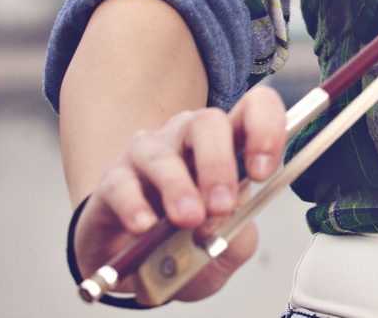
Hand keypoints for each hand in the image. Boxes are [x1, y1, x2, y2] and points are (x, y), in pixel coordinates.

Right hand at [71, 83, 286, 302]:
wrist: (138, 271)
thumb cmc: (189, 244)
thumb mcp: (228, 247)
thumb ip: (237, 237)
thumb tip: (224, 226)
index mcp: (229, 143)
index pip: (254, 107)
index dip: (265, 129)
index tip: (263, 172)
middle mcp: (187, 138)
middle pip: (207, 122)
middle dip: (218, 164)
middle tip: (221, 205)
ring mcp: (148, 154)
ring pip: (163, 152)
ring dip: (179, 186)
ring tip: (188, 220)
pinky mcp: (112, 181)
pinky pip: (121, 184)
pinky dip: (134, 205)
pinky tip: (144, 226)